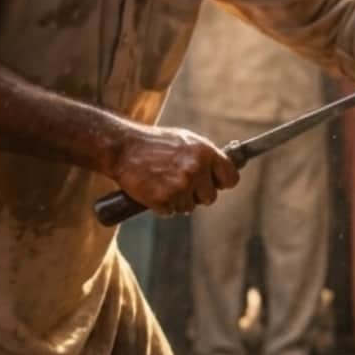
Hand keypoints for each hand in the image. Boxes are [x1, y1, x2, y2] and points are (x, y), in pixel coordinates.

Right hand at [109, 125, 239, 215]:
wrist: (123, 147)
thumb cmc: (154, 143)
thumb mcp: (186, 141)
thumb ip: (206, 157)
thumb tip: (223, 171)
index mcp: (206, 153)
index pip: (231, 178)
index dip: (221, 182)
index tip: (213, 183)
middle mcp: (196, 169)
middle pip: (210, 198)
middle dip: (197, 194)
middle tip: (179, 182)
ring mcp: (180, 186)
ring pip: (189, 207)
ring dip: (177, 201)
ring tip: (162, 183)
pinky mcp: (164, 199)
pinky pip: (170, 212)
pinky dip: (161, 206)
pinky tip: (153, 190)